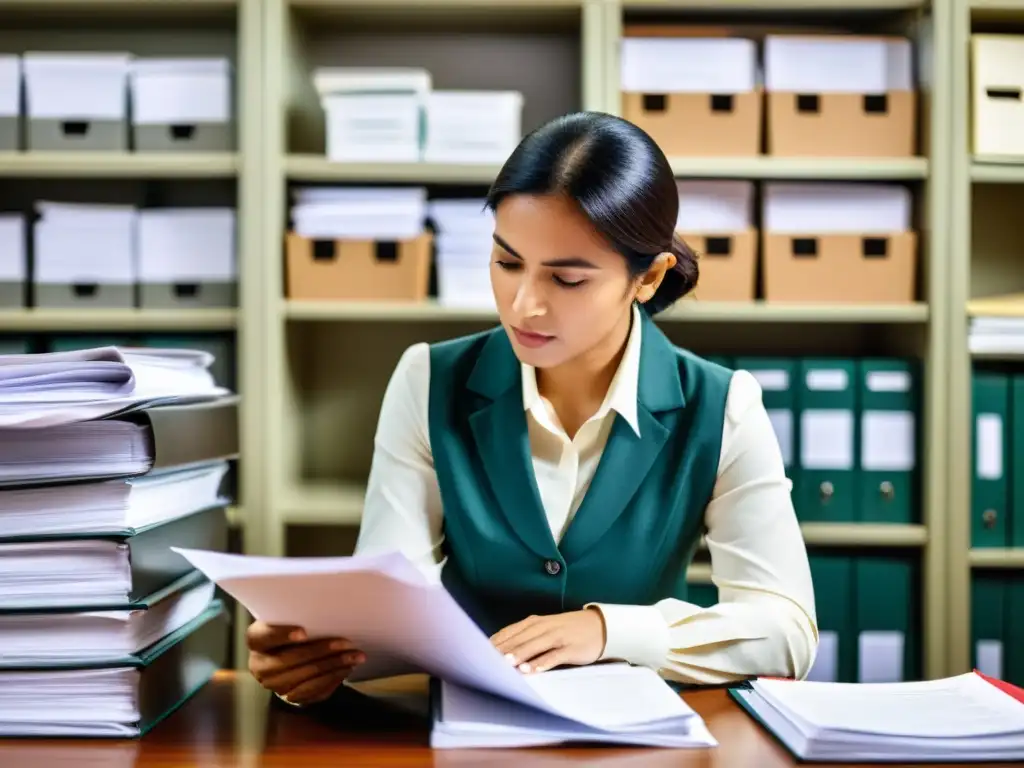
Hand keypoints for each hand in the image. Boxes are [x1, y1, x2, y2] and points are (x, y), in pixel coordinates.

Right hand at [246, 621, 364, 705]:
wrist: (287, 652)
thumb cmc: (292, 626)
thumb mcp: (288, 616)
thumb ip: (298, 614)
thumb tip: (326, 607)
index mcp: (256, 640)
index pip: (264, 637)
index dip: (281, 635)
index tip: (303, 632)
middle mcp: (259, 666)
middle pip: (289, 661)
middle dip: (321, 651)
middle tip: (346, 643)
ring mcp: (274, 685)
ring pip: (304, 678)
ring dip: (333, 666)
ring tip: (355, 656)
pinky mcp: (290, 698)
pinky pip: (313, 691)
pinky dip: (332, 679)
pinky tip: (347, 668)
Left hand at [490, 608, 606, 673]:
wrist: (599, 626)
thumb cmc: (566, 631)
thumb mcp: (545, 629)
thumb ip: (525, 637)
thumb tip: (500, 650)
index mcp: (535, 622)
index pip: (511, 631)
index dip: (496, 641)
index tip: (480, 652)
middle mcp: (544, 627)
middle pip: (520, 638)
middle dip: (504, 649)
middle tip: (487, 660)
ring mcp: (558, 637)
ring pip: (536, 645)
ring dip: (521, 654)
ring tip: (507, 664)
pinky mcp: (571, 648)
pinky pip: (555, 656)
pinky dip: (543, 662)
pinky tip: (533, 670)